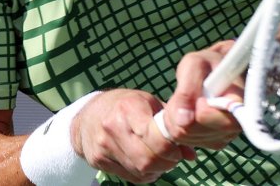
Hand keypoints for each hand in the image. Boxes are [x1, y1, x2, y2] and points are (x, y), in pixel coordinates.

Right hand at [70, 89, 194, 183]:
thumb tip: (191, 154)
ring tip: (161, 159)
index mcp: (128, 108)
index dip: (171, 147)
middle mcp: (113, 127)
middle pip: (147, 159)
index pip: (154, 137)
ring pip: (139, 170)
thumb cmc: (125, 105)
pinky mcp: (98, 161)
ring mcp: (104, 146)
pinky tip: (146, 163)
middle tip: (173, 157)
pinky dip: (144, 174)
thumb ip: (170, 125)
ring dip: (157, 169)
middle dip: (166, 162)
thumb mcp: (148, 103)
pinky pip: (129, 176)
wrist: (88, 115)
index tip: (177, 147)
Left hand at [158, 41, 243, 149]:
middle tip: (183, 93)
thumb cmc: (209, 64)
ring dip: (175, 117)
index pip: (221, 122)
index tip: (200, 96)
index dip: (202, 111)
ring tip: (185, 99)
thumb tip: (182, 120)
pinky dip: (177, 125)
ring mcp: (224, 137)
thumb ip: (187, 90)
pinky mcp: (212, 142)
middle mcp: (236, 125)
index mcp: (240, 104)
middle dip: (180, 112)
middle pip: (196, 131)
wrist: (217, 71)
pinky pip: (184, 141)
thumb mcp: (195, 65)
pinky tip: (186, 110)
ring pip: (186, 137)